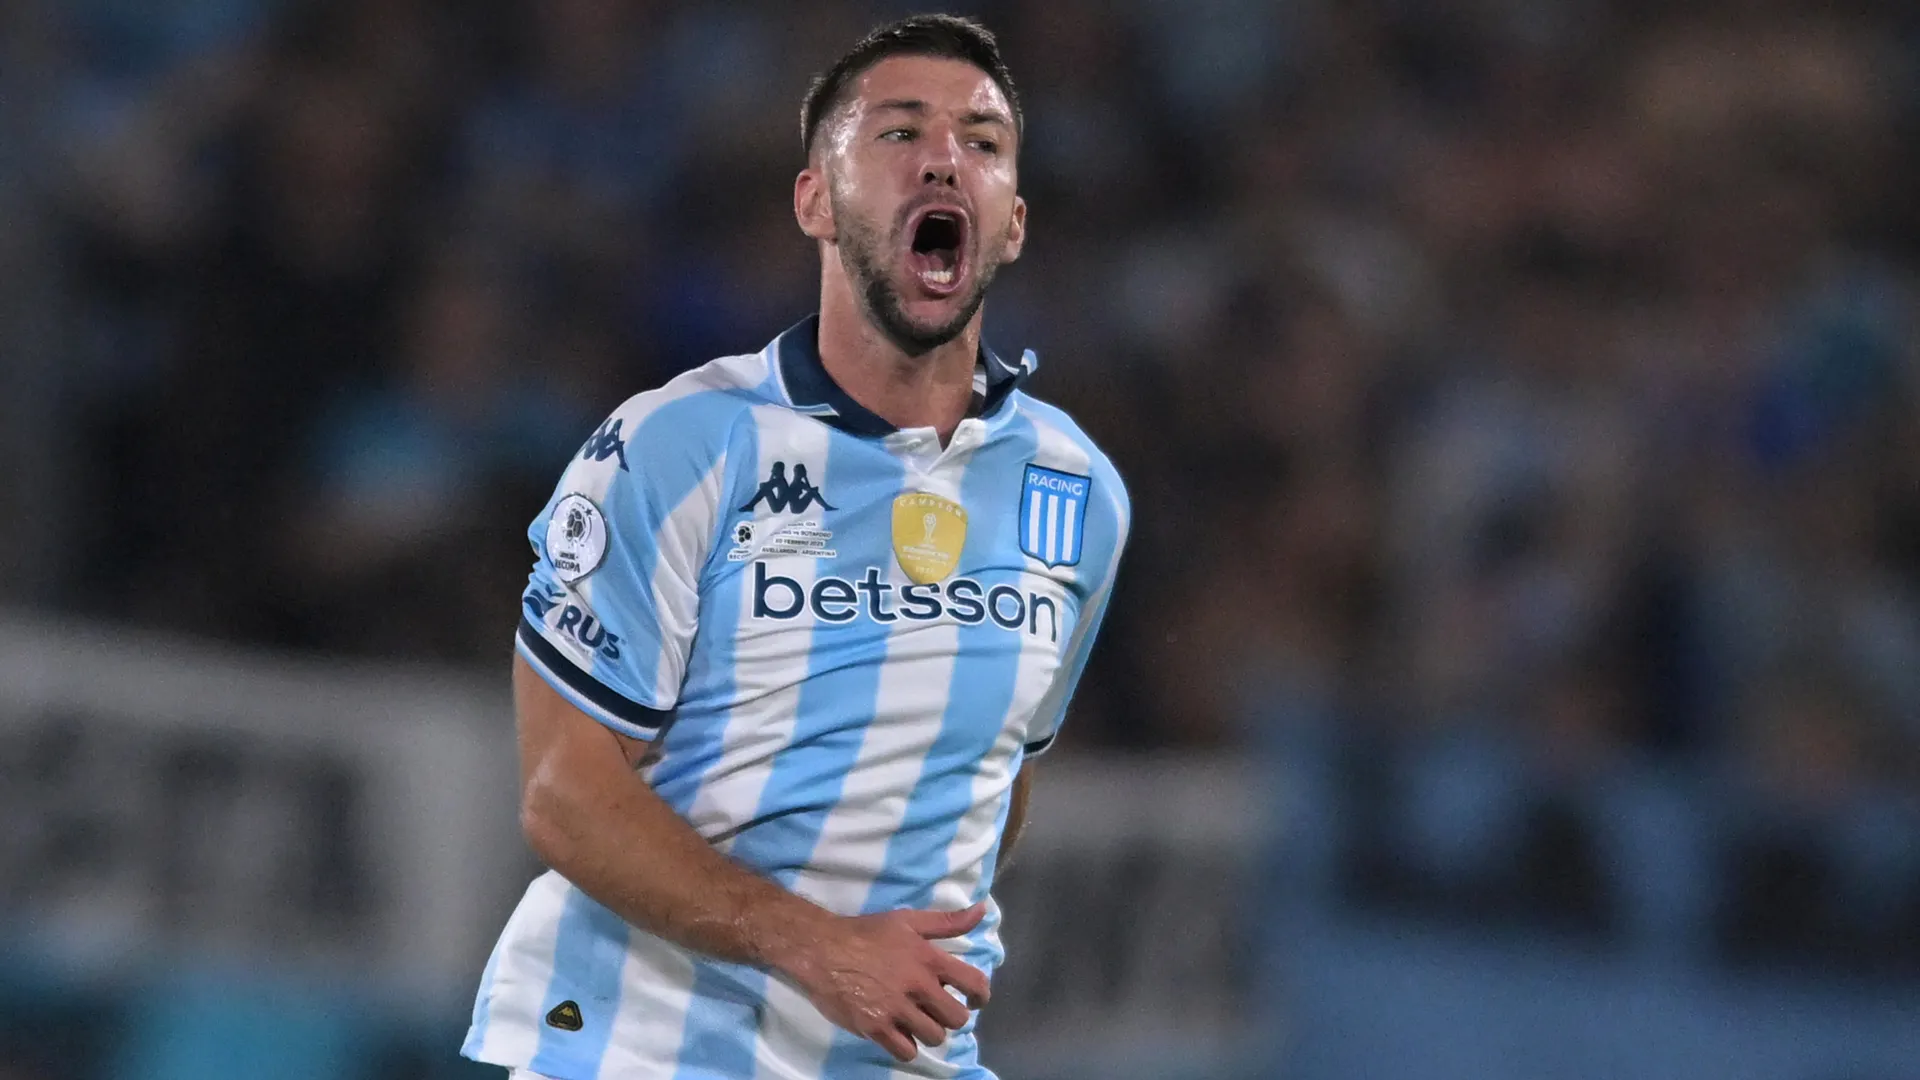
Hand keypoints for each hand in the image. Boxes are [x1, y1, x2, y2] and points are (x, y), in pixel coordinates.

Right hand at [778, 902, 991, 1062]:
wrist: (822, 949)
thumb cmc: (866, 932)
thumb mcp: (908, 920)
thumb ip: (947, 921)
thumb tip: (982, 911)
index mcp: (929, 959)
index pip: (974, 983)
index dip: (980, 995)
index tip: (974, 1000)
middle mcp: (918, 986)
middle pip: (957, 1018)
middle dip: (951, 1017)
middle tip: (937, 1010)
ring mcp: (896, 1010)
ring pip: (934, 1037)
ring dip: (929, 1032)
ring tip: (916, 1021)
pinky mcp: (875, 1028)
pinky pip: (906, 1051)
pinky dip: (906, 1045)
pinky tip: (898, 1032)